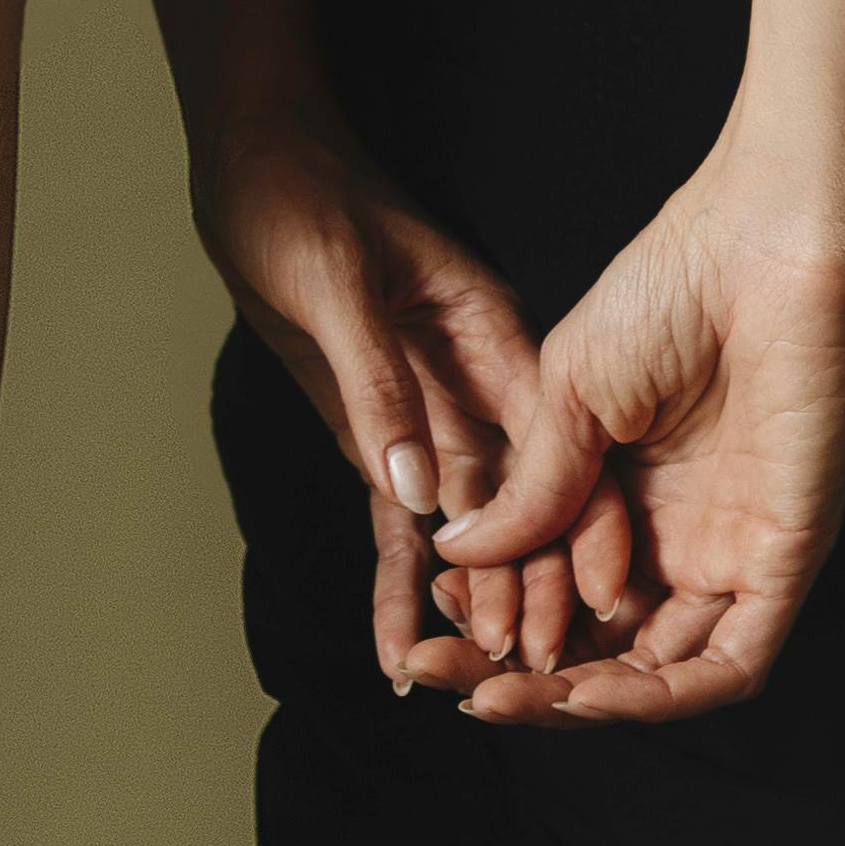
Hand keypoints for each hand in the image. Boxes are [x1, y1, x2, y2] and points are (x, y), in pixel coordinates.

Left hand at [194, 79, 638, 698]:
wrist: (254, 161)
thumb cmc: (297, 196)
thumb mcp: (336, 281)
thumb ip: (380, 385)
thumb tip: (422, 494)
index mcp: (489, 335)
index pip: (551, 447)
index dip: (576, 528)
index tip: (590, 608)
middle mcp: (472, 384)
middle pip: (515, 501)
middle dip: (525, 589)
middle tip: (523, 677)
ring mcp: (426, 414)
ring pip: (461, 526)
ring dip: (466, 601)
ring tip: (460, 684)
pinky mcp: (376, 435)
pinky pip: (391, 522)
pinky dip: (396, 582)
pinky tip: (397, 650)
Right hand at [427, 152, 844, 724]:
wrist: (765, 240)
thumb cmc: (674, 284)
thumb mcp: (568, 395)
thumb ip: (526, 488)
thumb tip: (454, 554)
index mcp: (628, 492)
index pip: (555, 585)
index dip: (490, 614)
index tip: (428, 624)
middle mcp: (680, 534)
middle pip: (599, 641)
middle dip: (520, 674)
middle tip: (443, 678)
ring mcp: (733, 552)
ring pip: (657, 669)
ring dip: (580, 699)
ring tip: (498, 694)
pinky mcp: (783, 562)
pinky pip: (728, 663)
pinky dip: (659, 695)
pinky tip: (585, 695)